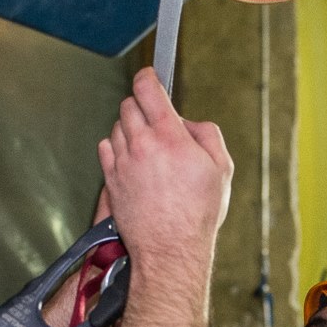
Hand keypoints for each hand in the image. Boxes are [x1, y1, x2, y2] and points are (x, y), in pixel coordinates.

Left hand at [96, 68, 232, 271]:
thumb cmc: (198, 213)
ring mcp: (122, 163)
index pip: (147, 89)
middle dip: (142, 105)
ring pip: (117, 126)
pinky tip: (131, 159)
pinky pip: (105, 148)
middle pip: (128, 105)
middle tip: (155, 118)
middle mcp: (141, 146)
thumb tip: (187, 123)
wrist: (170, 249)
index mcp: (170, 137)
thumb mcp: (221, 168)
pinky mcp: (110, 180)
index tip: (150, 77)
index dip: (147, 77)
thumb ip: (207, 134)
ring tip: (147, 144)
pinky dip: (116, 147)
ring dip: (130, 127)